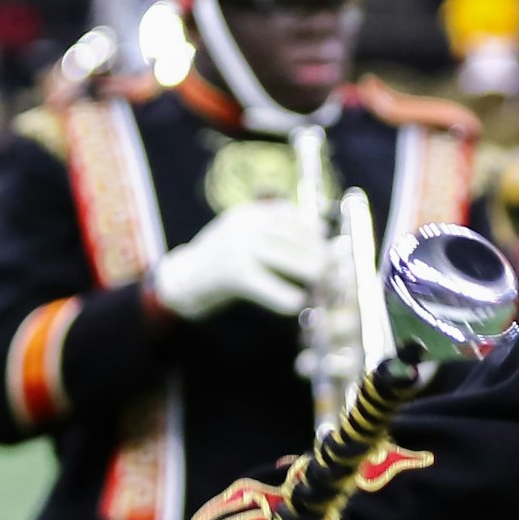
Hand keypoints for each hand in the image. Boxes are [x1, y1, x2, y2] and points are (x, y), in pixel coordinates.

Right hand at [149, 198, 327, 318]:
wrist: (182, 280)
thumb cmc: (223, 260)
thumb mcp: (247, 236)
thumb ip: (277, 232)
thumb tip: (322, 231)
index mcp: (251, 214)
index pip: (294, 217)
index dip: (317, 234)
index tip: (334, 248)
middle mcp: (245, 225)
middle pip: (297, 239)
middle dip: (321, 256)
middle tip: (336, 272)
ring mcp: (239, 247)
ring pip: (290, 260)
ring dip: (311, 275)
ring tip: (324, 287)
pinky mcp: (235, 274)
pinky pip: (272, 288)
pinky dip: (288, 298)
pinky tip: (297, 304)